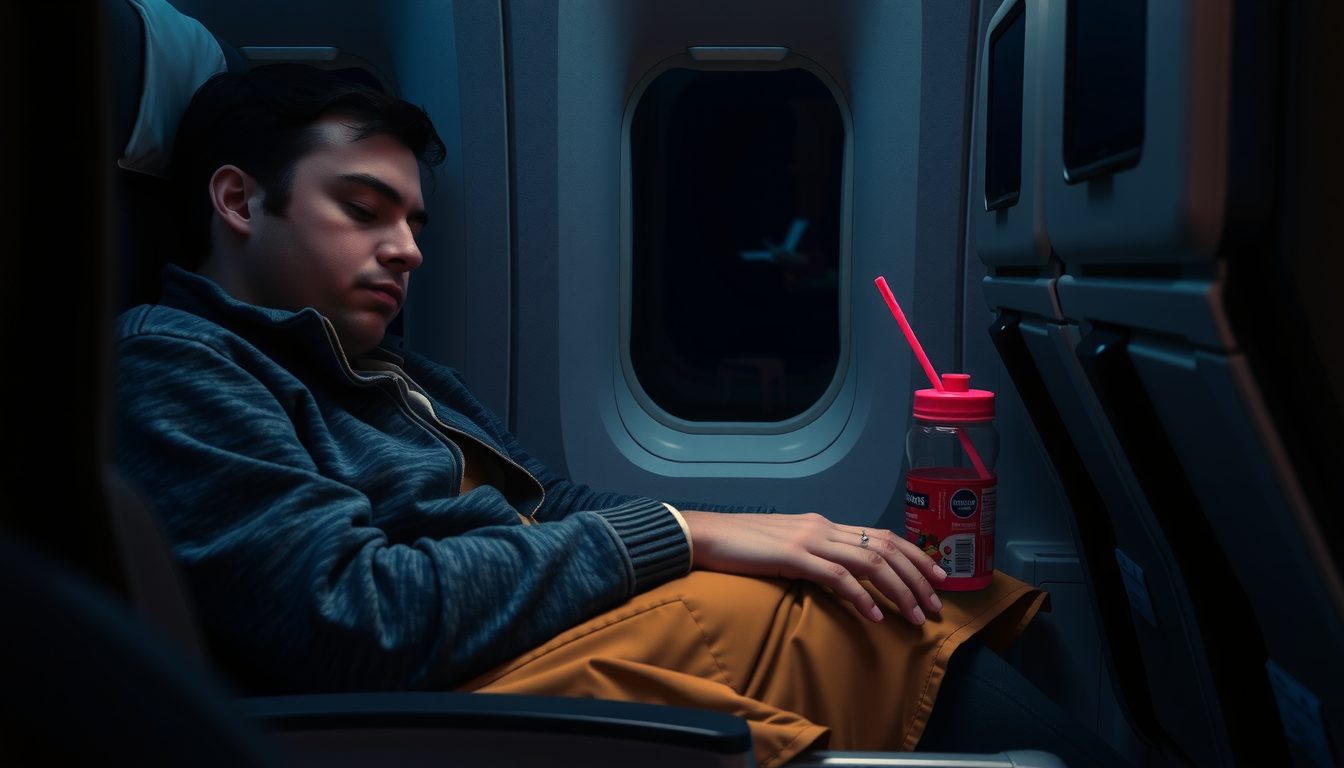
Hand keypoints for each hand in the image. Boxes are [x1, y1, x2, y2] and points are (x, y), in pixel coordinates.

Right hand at [680, 511, 947, 624]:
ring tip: (915, 617)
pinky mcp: (792, 557)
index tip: (937, 577)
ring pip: (870, 562)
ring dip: (898, 591)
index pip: (882, 534)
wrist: (704, 536)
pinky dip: (860, 596)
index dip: (915, 555)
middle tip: (936, 604)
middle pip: (886, 547)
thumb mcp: (785, 546)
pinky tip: (873, 616)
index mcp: (823, 524)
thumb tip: (837, 575)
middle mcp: (823, 527)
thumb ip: (812, 555)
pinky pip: (836, 577)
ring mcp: (809, 540)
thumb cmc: (739, 545)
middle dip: (918, 576)